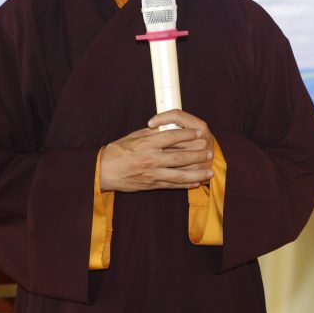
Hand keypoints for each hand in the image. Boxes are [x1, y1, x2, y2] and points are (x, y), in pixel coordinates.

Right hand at [99, 109, 213, 191]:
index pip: (172, 137)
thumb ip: (153, 133)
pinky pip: (172, 185)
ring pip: (180, 174)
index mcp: (146, 143)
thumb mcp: (134, 136)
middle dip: (197, 155)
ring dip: (197, 173)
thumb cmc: (118, 151)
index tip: (200, 131)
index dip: (188, 134)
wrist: (103, 171)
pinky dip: (186, 185)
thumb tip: (170, 127)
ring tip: (209, 171)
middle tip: (209, 151)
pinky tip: (196, 183)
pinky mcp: (151, 185)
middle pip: (180, 157)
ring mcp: (152, 174)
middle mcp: (151, 159)